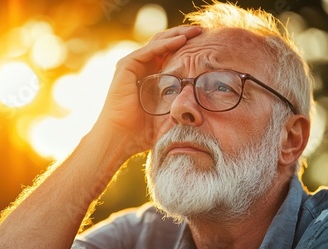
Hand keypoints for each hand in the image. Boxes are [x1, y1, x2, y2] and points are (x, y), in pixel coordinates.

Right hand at [95, 25, 201, 155]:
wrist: (121, 137)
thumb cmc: (142, 132)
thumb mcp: (168, 116)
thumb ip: (182, 109)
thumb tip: (205, 111)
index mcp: (151, 76)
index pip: (170, 54)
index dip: (187, 47)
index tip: (206, 45)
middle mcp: (141, 68)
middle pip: (164, 43)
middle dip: (184, 35)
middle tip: (202, 32)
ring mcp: (132, 65)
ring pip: (157, 42)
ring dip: (177, 35)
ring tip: (195, 31)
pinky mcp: (126, 66)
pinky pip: (149, 50)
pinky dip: (165, 44)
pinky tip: (181, 40)